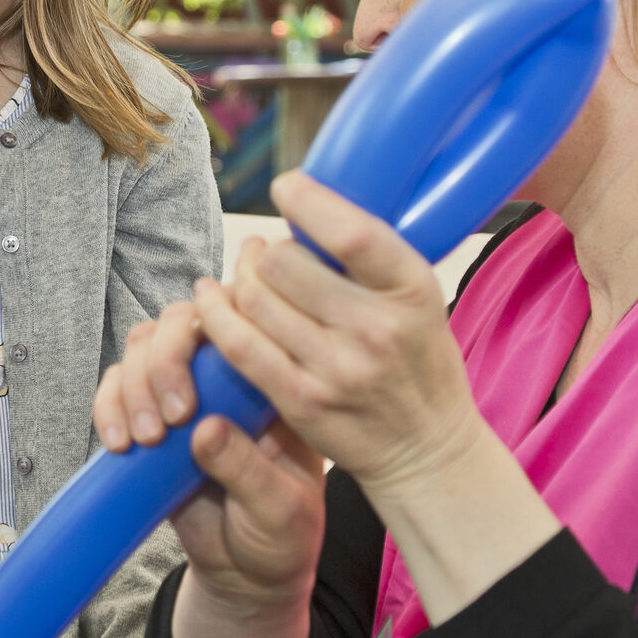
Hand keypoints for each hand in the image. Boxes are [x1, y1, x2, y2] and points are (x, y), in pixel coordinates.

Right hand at [98, 304, 326, 637]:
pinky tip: (120, 445)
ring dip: (135, 384)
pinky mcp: (150, 416)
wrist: (246, 574)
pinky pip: (116, 387)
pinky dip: (108, 407)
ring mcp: (186, 392)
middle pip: (182, 322)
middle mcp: (229, 376)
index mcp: (275, 383)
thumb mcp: (281, 512)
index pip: (244, 318)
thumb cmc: (280, 538)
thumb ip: (248, 471)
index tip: (198, 385)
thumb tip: (205, 432)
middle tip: (173, 418)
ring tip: (147, 440)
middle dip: (165, 361)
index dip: (212, 327)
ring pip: (143, 345)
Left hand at [203, 172, 556, 625]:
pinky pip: (240, 346)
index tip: (287, 187)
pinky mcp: (301, 400)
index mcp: (412, 291)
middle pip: (285, 264)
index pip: (351, 234)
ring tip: (243, 275)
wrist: (427, 449)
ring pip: (254, 299)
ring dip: (238, 279)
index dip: (307, 201)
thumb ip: (373, 261)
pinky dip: (215, 316)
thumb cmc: (419, 363)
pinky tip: (210, 301)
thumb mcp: (419, 301)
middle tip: (264, 253)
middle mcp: (376, 329)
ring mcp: (336, 368)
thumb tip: (310, 205)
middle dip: (265, 251)